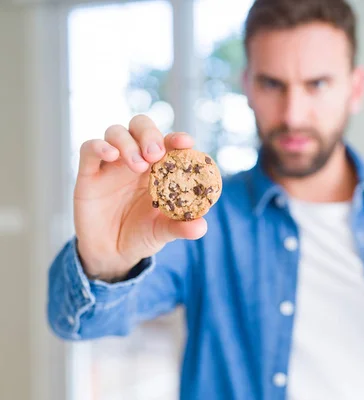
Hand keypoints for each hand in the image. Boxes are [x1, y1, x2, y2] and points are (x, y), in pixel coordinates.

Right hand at [74, 115, 207, 281]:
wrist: (111, 253)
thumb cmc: (142, 235)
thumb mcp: (163, 232)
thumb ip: (182, 226)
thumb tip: (201, 227)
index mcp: (159, 167)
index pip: (169, 142)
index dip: (177, 138)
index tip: (186, 142)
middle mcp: (136, 159)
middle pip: (141, 126)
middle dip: (149, 134)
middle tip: (155, 154)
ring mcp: (111, 164)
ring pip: (116, 132)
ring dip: (128, 143)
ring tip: (138, 165)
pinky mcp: (89, 172)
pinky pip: (89, 148)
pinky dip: (99, 146)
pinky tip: (111, 155)